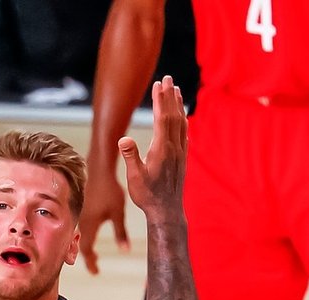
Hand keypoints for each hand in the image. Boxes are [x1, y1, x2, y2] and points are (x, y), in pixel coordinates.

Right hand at [78, 170, 129, 274]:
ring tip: (93, 253)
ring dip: (85, 246)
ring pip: (80, 236)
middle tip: (95, 265)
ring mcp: (79, 215)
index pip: (87, 250)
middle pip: (81, 245)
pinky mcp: (81, 208)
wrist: (98, 171)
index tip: (96, 272)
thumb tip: (126, 250)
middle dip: (88, 257)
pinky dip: (84, 236)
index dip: (91, 263)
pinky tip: (91, 234)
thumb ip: (120, 232)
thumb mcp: (118, 213)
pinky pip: (80, 227)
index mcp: (89, 226)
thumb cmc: (109, 190)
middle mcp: (81, 223)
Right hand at [119, 75, 187, 220]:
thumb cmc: (147, 196)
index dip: (160, 100)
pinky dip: (183, 121)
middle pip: (174, 116)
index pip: (162, 119)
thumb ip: (131, 157)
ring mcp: (180, 153)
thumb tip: (123, 139)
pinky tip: (183, 118)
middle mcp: (174, 148)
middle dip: (170, 96)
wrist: (167, 212)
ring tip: (176, 91)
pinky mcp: (182, 159)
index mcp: (162, 150)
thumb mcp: (135, 178)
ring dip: (178, 106)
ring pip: (181, 123)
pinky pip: (184, 134)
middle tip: (168, 79)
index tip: (158, 84)